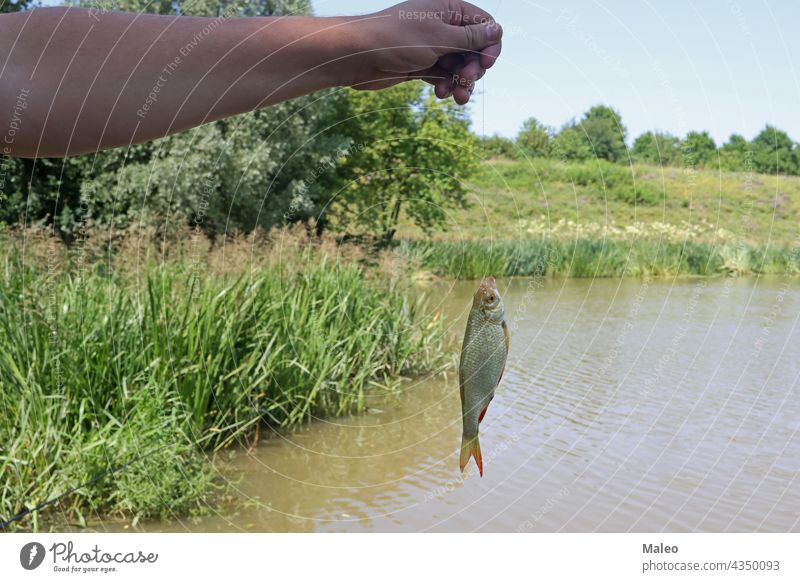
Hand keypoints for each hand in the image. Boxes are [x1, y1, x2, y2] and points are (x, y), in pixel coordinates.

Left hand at [348, 0, 502, 104]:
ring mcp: (432, 45)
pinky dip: (446, 85)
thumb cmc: (397, 39)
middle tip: (465, 81)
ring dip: (461, 82)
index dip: (489, 46)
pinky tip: (441, 94)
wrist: (358, 55)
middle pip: (473, 49)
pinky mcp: (421, 64)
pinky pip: (443, 75)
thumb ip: (470, 37)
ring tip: (457, 97)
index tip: (485, 65)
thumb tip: (497, 31)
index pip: (484, 25)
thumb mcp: (440, 37)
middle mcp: (443, 25)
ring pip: (458, 65)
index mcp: (450, 9)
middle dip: (473, 68)